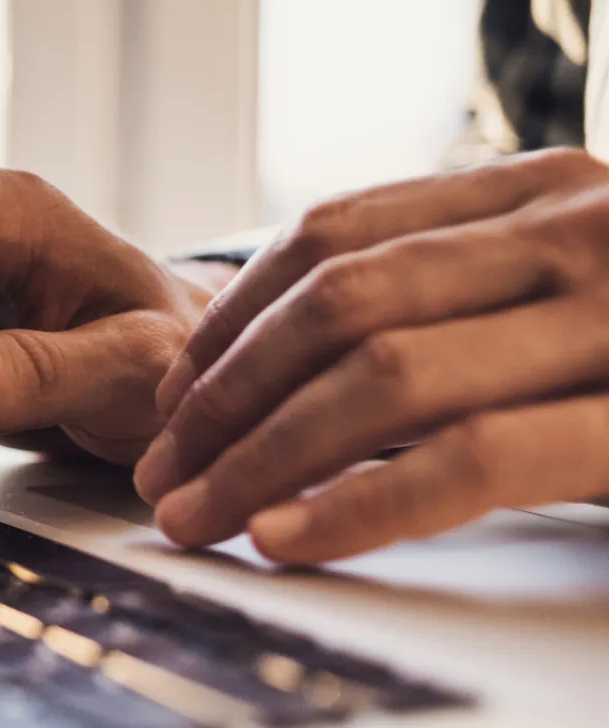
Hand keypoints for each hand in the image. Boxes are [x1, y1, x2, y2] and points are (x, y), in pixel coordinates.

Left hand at [135, 148, 608, 563]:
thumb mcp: (575, 291)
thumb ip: (464, 294)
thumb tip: (291, 365)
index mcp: (542, 190)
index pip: (336, 232)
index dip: (231, 315)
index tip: (170, 393)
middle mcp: (577, 230)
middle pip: (339, 303)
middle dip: (224, 395)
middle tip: (160, 471)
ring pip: (384, 375)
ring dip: (261, 457)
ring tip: (193, 515)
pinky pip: (472, 460)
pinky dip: (360, 504)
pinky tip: (284, 537)